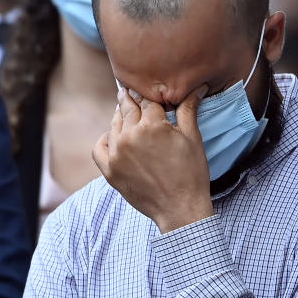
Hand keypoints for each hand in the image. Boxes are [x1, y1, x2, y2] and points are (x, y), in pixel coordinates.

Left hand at [93, 85, 212, 233]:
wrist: (180, 209)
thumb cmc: (191, 174)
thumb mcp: (193, 138)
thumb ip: (188, 109)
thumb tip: (197, 88)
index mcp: (152, 125)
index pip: (149, 100)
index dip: (154, 96)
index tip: (154, 92)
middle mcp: (130, 136)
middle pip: (129, 108)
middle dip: (133, 100)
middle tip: (132, 92)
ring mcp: (117, 154)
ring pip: (114, 124)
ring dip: (121, 117)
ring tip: (128, 114)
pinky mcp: (109, 170)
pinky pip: (99, 147)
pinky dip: (105, 139)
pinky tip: (114, 136)